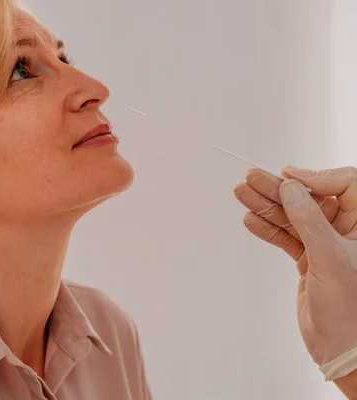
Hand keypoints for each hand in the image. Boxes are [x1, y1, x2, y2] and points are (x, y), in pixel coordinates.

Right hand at [234, 166, 356, 396]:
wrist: (341, 346)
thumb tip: (290, 187)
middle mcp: (347, 230)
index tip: (289, 177)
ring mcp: (326, 244)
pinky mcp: (309, 258)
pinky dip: (267, 229)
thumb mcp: (329, 257)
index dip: (316, 176)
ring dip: (266, 205)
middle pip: (310, 197)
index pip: (346, 184)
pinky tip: (250, 220)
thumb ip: (308, 220)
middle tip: (251, 178)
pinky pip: (285, 236)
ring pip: (293, 216)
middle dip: (279, 188)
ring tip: (242, 193)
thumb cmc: (350, 308)